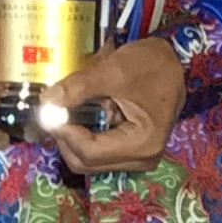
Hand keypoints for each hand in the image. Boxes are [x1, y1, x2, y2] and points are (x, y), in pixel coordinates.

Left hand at [47, 37, 187, 176]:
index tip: (48, 110)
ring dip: (72, 138)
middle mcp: (142, 159)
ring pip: (89, 160)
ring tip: (66, 111)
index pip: (89, 151)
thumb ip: (78, 87)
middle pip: (86, 161)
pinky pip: (98, 152)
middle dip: (65, 137)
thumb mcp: (113, 70)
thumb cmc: (150, 65)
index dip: (63, 132)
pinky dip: (83, 136)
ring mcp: (137, 158)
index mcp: (142, 144)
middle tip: (53, 111)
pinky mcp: (132, 150)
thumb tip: (46, 101)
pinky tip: (81, 115)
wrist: (175, 61)